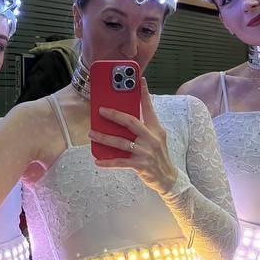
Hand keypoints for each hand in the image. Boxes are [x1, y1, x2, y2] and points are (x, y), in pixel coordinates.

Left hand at [89, 79, 178, 194]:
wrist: (168, 179)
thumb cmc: (158, 156)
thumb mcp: (156, 139)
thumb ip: (144, 129)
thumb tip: (123, 119)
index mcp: (156, 129)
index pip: (149, 109)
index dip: (145, 94)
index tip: (140, 80)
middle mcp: (152, 139)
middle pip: (131, 122)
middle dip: (115, 115)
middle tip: (101, 110)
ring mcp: (146, 152)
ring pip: (121, 142)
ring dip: (104, 138)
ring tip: (92, 133)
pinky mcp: (140, 165)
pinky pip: (120, 162)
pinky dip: (107, 162)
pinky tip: (97, 161)